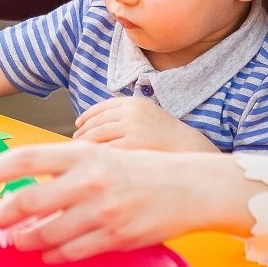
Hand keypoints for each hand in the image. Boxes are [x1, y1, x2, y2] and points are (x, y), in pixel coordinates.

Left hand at [0, 142, 218, 261]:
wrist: (189, 187)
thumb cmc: (139, 169)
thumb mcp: (99, 156)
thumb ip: (62, 170)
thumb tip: (21, 193)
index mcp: (82, 152)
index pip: (23, 159)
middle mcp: (88, 180)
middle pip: (27, 201)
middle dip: (3, 216)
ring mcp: (101, 211)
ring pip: (45, 234)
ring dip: (25, 240)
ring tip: (20, 240)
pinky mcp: (114, 237)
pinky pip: (69, 252)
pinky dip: (52, 254)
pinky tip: (48, 250)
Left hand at [74, 97, 218, 151]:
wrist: (191, 151)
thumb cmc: (166, 138)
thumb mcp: (147, 116)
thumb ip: (124, 116)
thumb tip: (92, 126)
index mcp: (133, 102)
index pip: (100, 108)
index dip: (86, 117)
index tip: (78, 125)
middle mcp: (131, 113)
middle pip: (96, 123)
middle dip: (83, 134)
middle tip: (76, 142)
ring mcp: (131, 129)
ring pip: (97, 137)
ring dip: (84, 146)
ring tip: (81, 154)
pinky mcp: (133, 147)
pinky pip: (105, 152)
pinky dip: (95, 158)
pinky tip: (93, 164)